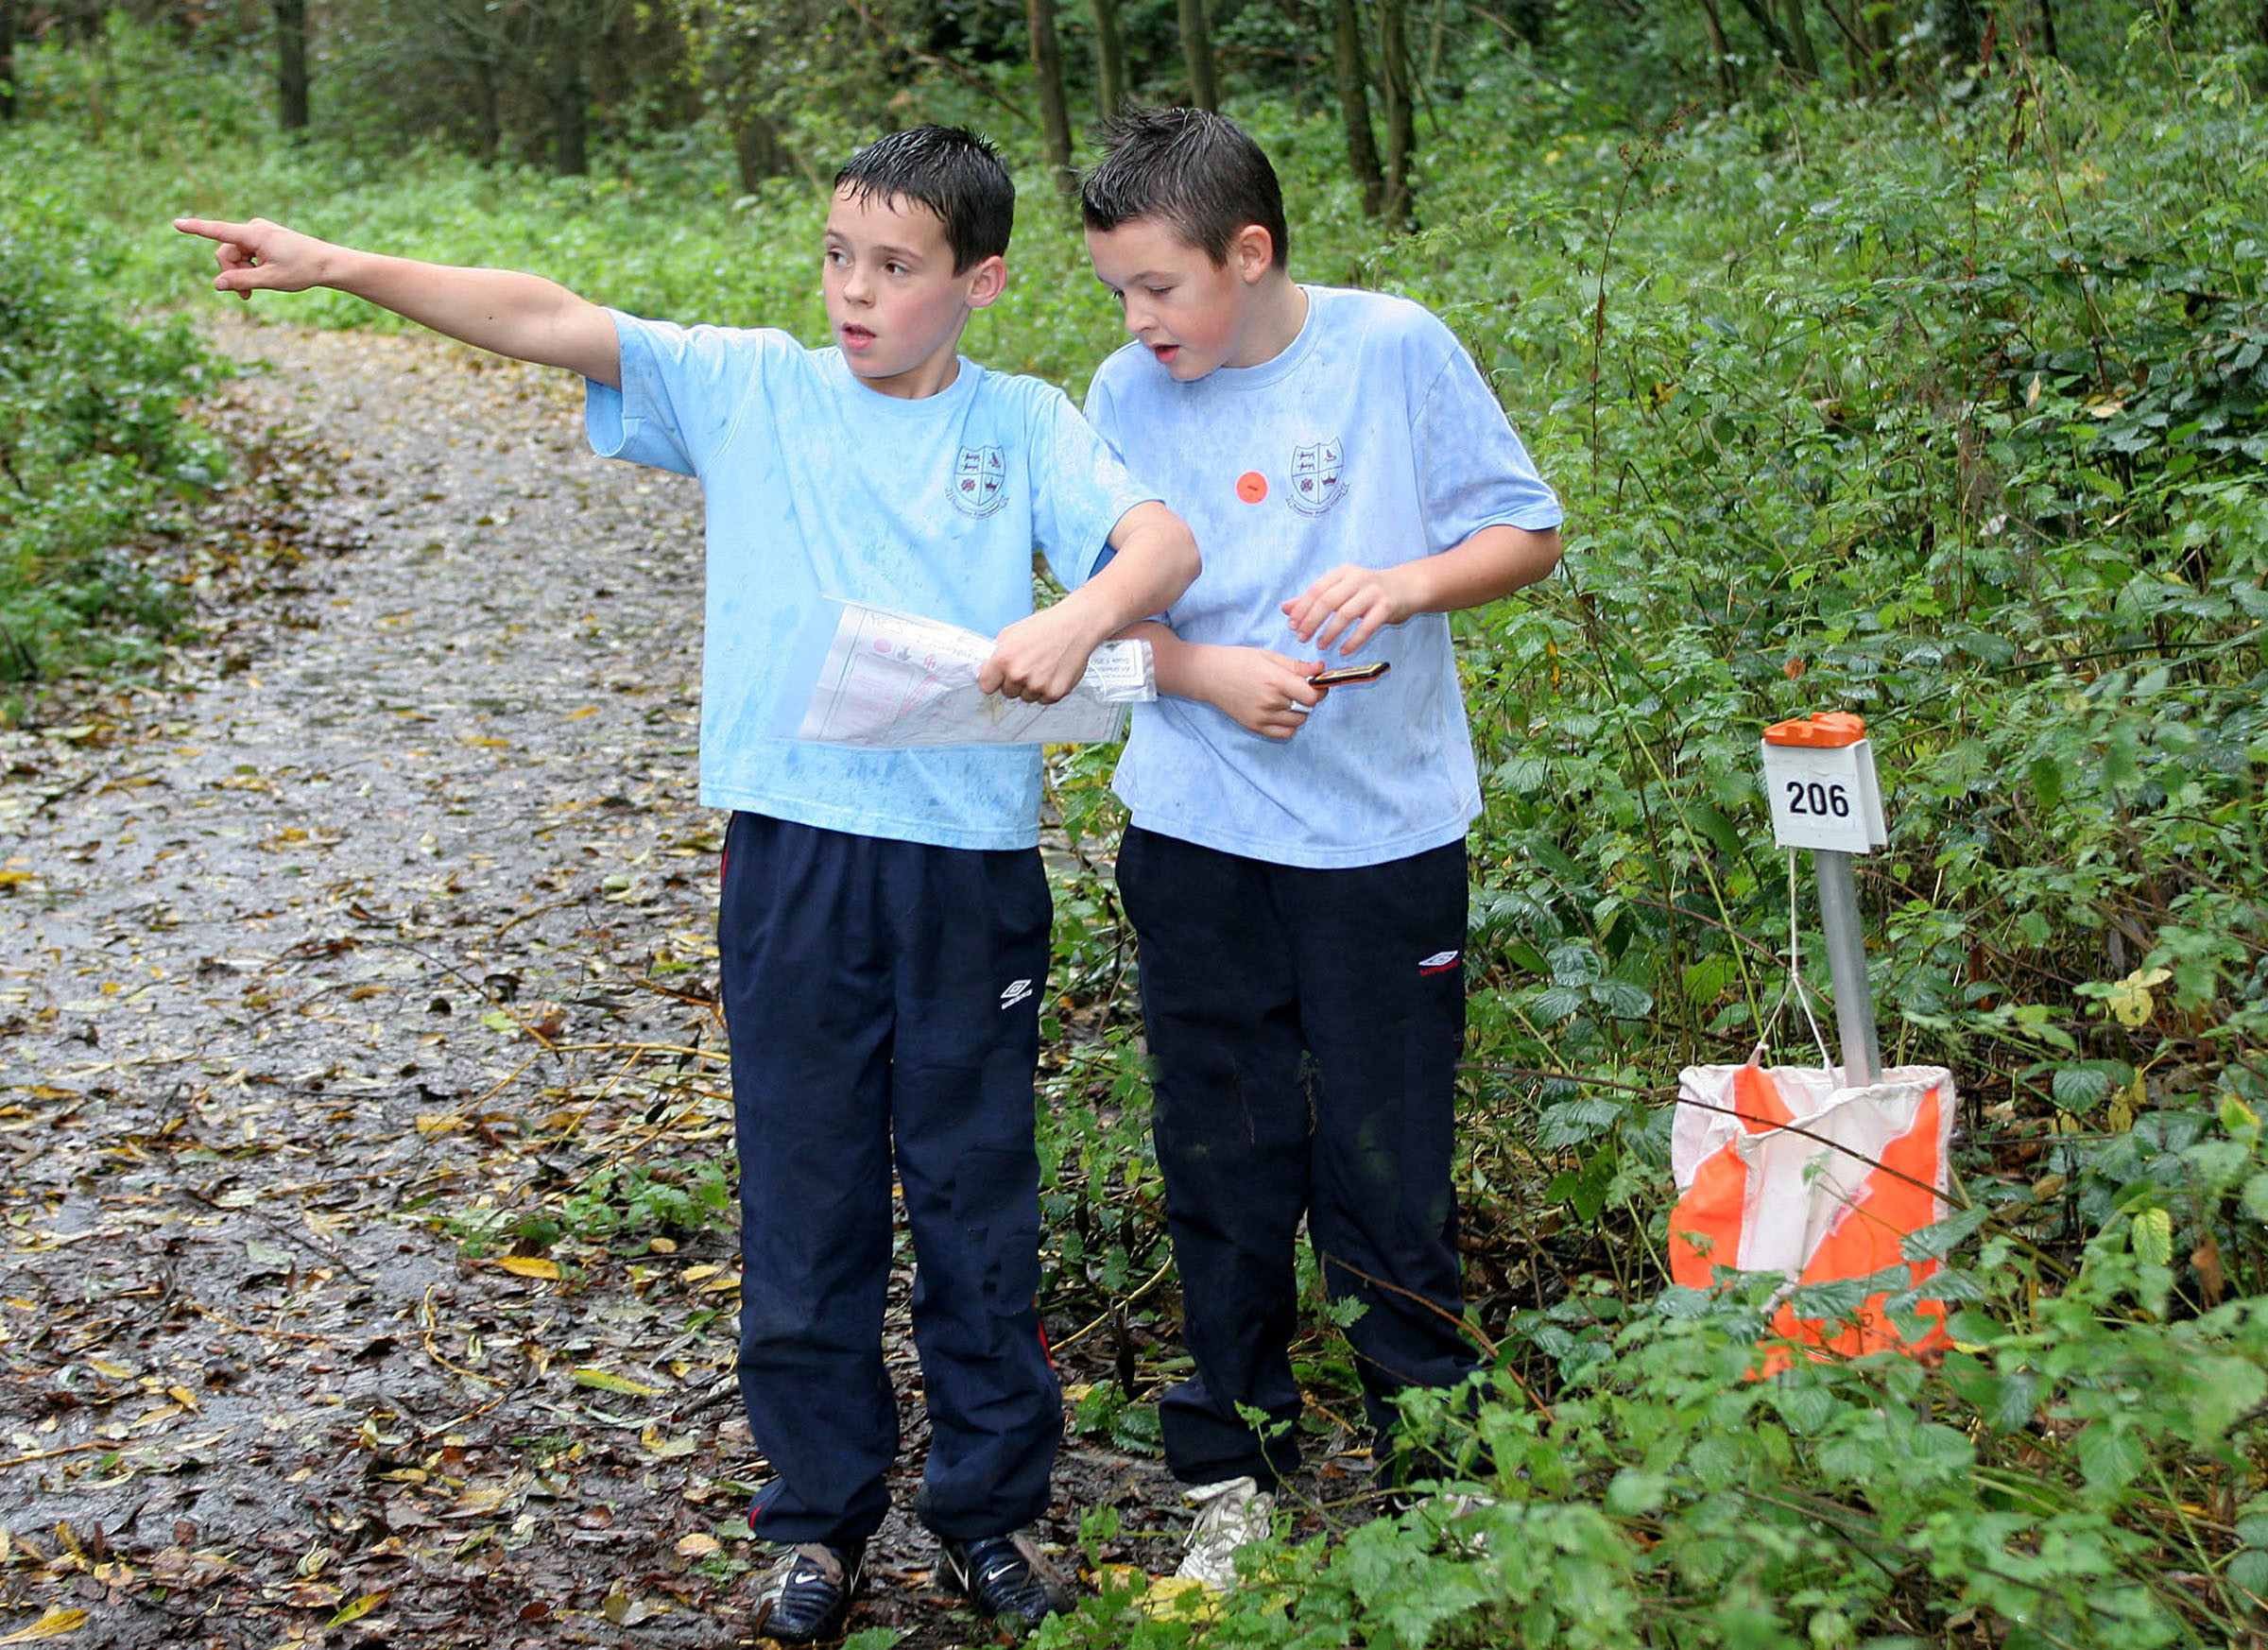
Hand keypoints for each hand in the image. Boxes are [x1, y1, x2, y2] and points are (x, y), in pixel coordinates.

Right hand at [174, 216, 334, 300]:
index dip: (196, 228)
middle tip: (245, 296)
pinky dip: (249, 267)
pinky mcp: (264, 237)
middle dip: (232, 273)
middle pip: (226, 251)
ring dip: (241, 273)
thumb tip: (217, 284)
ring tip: (254, 291)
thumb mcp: (271, 280)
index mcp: (255, 234)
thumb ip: (242, 282)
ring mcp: (259, 232)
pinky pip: (246, 253)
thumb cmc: (303, 270)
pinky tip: (261, 278)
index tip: (176, 223)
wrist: (328, 263)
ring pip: (236, 254)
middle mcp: (255, 228)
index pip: (218, 230)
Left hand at [980, 605, 1103, 703]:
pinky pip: (1043, 700)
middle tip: (1029, 666)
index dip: (994, 681)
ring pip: (1026, 697)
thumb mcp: (1012, 632)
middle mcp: (1018, 674)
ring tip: (1043, 667)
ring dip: (1032, 687)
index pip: (986, 686)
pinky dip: (1047, 690)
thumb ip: (997, 653)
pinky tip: (1053, 672)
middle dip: (1015, 683)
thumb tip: (989, 669)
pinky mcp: (1054, 693)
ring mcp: (1037, 686)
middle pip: (1007, 693)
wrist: (1076, 626)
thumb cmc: (1045, 626)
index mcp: (1003, 658)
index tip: (999, 678)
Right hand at [1189, 647, 1325, 740]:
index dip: (1319, 689)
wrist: (1209, 675)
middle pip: (1307, 708)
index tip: (1315, 684)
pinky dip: (1289, 725)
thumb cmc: (1239, 661)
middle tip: (1296, 688)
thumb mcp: (1270, 656)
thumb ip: (1298, 666)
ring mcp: (1262, 717)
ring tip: (1285, 699)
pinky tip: (1280, 712)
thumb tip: (1321, 669)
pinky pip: (1285, 733)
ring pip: (1298, 721)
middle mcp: (1269, 702)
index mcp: (1275, 680)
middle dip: (1308, 699)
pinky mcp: (1255, 727)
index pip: (1312, 696)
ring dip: (1299, 711)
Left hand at [1282, 562, 1420, 654]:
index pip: (1316, 590)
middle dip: (1312, 622)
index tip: (1292, 626)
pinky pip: (1367, 626)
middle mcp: (1357, 578)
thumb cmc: (1369, 590)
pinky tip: (1343, 651)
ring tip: (1320, 646)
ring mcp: (1373, 592)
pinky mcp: (1387, 606)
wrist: (1407, 586)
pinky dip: (1354, 641)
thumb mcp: (1341, 589)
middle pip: (1328, 601)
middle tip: (1302, 639)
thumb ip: (1314, 598)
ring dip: (1330, 632)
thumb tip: (1285, 609)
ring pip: (1346, 614)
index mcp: (1342, 573)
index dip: (1302, 609)